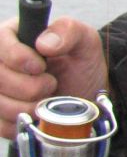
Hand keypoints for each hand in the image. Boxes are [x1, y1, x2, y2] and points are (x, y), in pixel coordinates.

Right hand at [0, 18, 108, 142]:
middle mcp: (0, 63)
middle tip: (52, 83)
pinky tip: (39, 115)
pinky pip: (2, 125)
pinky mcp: (1, 115)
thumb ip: (68, 31)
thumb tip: (43, 43)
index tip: (41, 67)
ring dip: (28, 107)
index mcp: (14, 36)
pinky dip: (24, 123)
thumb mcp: (85, 41)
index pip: (0, 43)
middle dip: (29, 86)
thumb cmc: (81, 64)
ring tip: (49, 100)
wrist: (87, 96)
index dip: (18, 57)